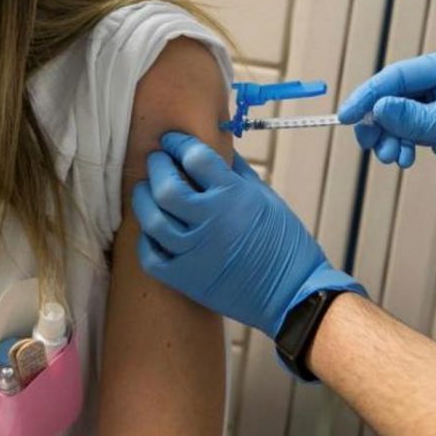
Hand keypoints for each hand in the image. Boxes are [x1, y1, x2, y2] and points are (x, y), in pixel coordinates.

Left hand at [131, 132, 364, 338]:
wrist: (292, 294)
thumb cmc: (285, 243)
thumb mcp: (267, 198)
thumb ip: (238, 172)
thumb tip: (218, 150)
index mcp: (232, 196)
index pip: (194, 157)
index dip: (178, 144)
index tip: (172, 141)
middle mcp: (209, 220)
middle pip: (166, 186)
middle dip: (157, 166)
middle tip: (157, 160)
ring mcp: (194, 252)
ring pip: (152, 219)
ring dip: (143, 199)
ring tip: (145, 189)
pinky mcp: (185, 279)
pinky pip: (151, 256)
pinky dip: (146, 239)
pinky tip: (151, 228)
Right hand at [338, 46, 435, 245]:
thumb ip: (413, 117)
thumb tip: (375, 109)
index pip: (401, 75)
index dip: (370, 95)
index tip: (346, 117)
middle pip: (398, 96)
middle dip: (380, 120)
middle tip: (368, 144)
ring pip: (405, 117)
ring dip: (391, 137)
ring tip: (391, 158)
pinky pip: (417, 134)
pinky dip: (405, 145)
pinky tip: (404, 159)